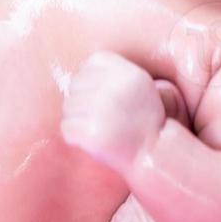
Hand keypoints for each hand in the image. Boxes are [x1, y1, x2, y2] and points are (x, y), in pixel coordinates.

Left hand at [61, 51, 166, 175]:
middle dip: (83, 100)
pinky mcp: (89, 132)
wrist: (153, 157)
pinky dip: (75, 136)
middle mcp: (115, 88)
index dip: (92, 80)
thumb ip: (113, 74)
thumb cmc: (143, 122)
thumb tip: (78, 73)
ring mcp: (101, 110)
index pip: (91, 64)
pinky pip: (67, 128)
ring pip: (69, 107)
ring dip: (78, 119)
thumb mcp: (140, 87)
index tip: (106, 97)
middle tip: (103, 117)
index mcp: (129, 73)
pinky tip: (94, 141)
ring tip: (101, 129)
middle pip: (76, 84)